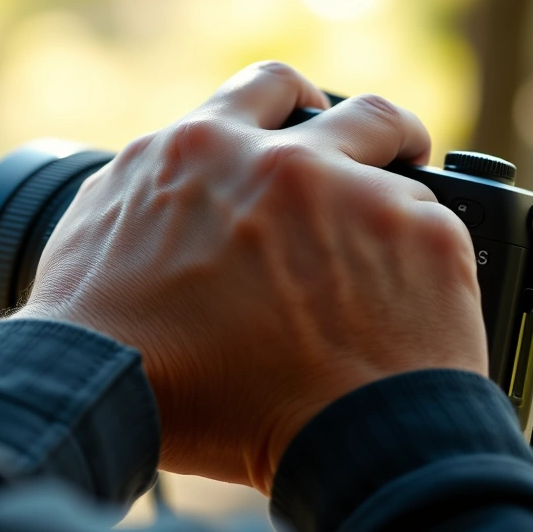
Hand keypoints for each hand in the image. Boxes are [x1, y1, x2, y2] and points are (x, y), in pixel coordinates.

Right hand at [14, 62, 486, 494]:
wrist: (207, 441)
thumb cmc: (131, 370)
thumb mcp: (94, 256)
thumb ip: (148, 202)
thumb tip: (173, 194)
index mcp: (198, 154)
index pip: (266, 90)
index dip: (298, 107)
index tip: (316, 126)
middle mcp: (281, 165)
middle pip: (364, 115)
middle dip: (385, 134)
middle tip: (393, 162)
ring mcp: (356, 200)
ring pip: (404, 187)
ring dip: (393, 229)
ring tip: (384, 294)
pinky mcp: (424, 243)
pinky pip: (438, 244)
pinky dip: (423, 283)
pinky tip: (399, 331)